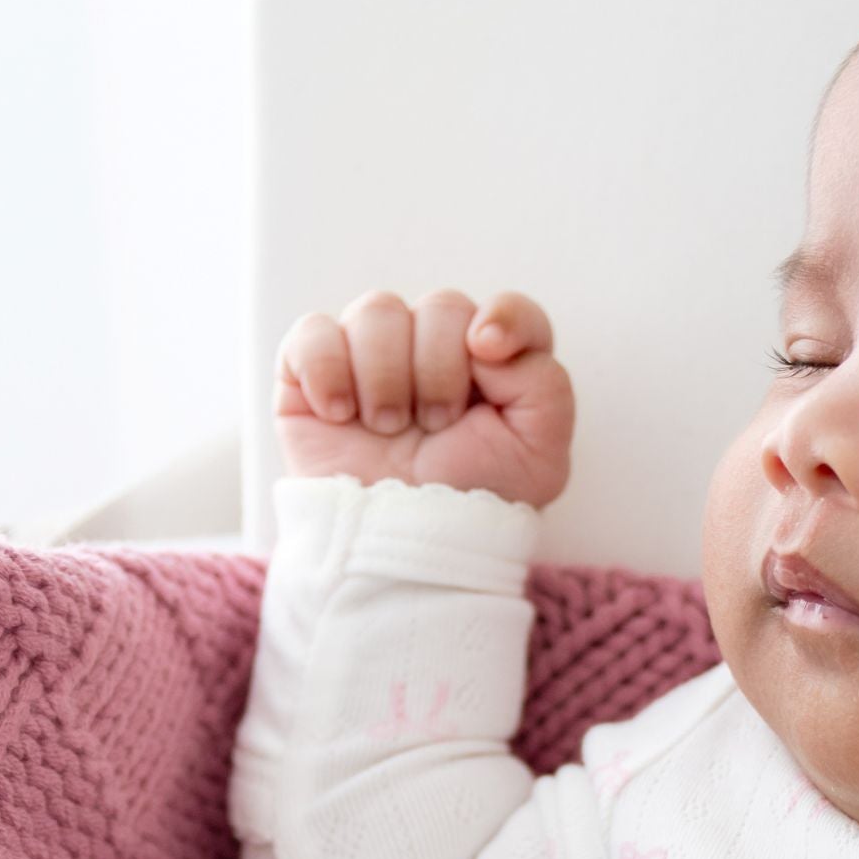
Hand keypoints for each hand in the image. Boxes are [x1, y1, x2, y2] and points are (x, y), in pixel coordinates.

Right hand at [274, 285, 573, 504]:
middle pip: (442, 306)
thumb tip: (483, 335)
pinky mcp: (314, 371)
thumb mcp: (539, 457)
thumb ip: (544, 383)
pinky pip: (313, 332)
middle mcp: (435, 351)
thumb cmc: (469, 506)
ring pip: (377, 310)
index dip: (503, 319)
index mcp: (495, 369)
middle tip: (435, 426)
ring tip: (388, 430)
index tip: (487, 352)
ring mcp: (373, 357)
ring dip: (386, 377)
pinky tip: (340, 415)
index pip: (511, 311)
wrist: (400, 552)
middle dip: (440, 371)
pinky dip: (327, 371)